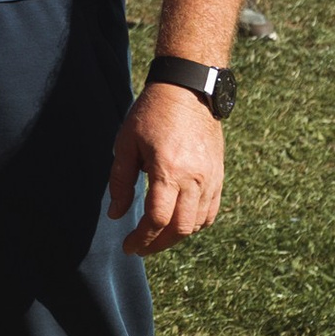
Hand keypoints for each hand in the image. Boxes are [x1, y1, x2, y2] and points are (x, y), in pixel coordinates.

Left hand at [107, 82, 224, 256]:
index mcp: (168, 170)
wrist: (188, 88)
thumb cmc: (152, 113)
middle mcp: (194, 178)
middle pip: (180, 228)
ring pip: (198, 223)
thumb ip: (120, 182)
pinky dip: (196, 224)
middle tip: (141, 247)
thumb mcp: (126, 143)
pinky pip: (211, 211)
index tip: (129, 247)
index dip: (142, 239)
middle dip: (158, 244)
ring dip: (177, 237)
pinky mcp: (218, 174)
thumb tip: (116, 215)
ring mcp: (210, 177)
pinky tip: (179, 223)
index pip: (157, 220)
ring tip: (157, 237)